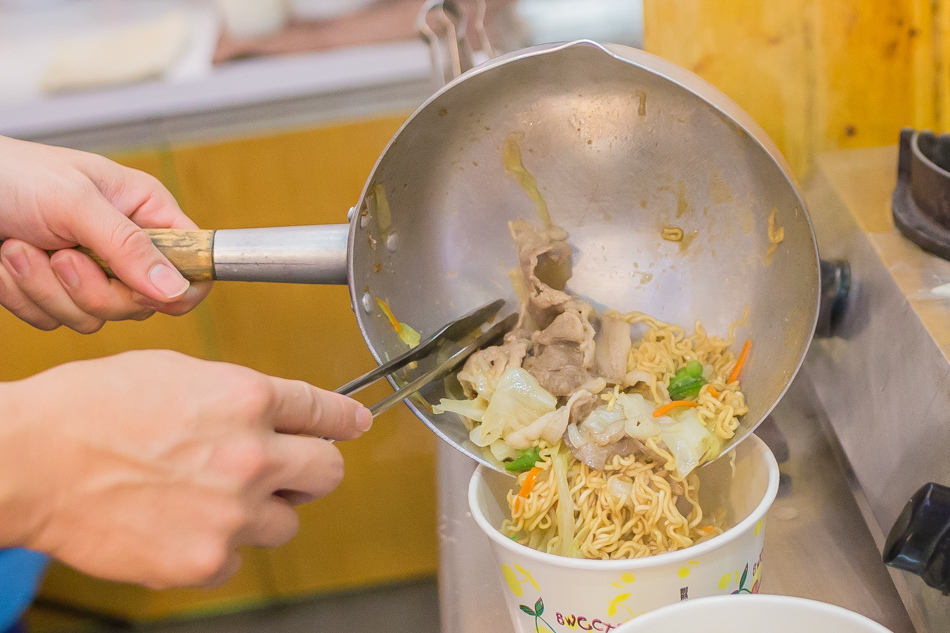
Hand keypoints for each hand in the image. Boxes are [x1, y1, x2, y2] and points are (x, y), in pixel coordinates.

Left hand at [0, 136, 210, 332]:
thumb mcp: (75, 202)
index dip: (176, 286)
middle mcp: (125, 247)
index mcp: (145, 214)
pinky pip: (55, 321)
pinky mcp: (56, 294)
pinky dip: (23, 296)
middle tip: (62, 256)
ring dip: (45, 288)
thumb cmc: (11, 174)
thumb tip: (177, 288)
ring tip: (19, 248)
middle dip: (91, 288)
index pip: (194, 263)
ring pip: (95, 317)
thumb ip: (129, 247)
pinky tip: (7, 262)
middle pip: (142, 303)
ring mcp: (91, 274)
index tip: (141, 287)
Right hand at [0, 350, 372, 588]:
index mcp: (247, 398)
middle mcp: (252, 455)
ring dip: (261, 511)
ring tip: (208, 497)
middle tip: (287, 470)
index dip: (344, 418)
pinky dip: (217, 546)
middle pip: (328, 472)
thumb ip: (237, 394)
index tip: (355, 425)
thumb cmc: (91, 410)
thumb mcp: (176, 373)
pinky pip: (237, 558)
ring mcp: (233, 513)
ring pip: (287, 522)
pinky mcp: (206, 560)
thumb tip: (274, 411)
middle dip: (312, 469)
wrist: (32, 462)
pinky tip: (178, 524)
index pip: (324, 411)